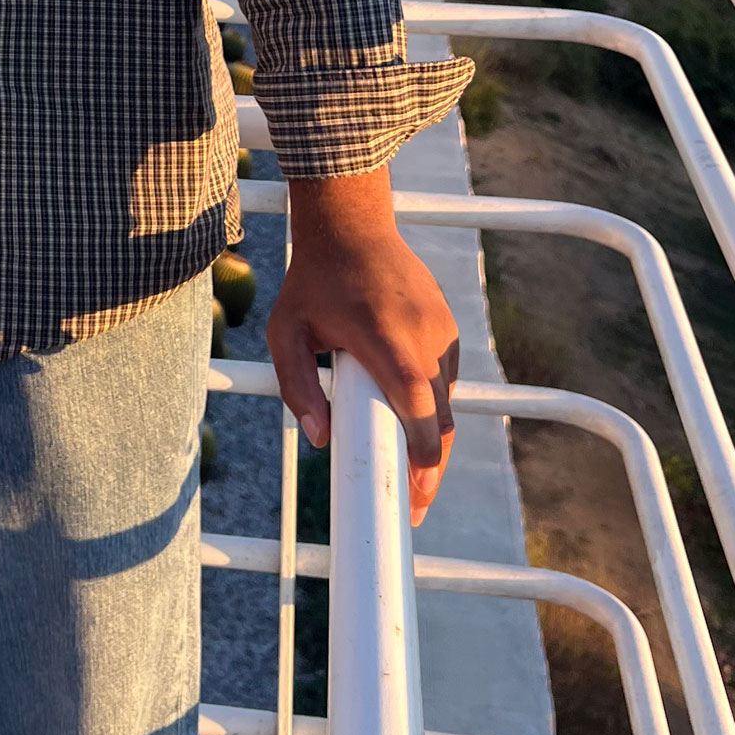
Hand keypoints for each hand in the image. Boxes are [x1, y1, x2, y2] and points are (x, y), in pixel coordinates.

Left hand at [267, 167, 459, 525]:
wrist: (352, 226)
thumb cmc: (313, 283)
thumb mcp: (286, 333)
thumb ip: (297, 388)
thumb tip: (321, 440)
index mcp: (386, 339)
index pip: (419, 410)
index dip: (424, 459)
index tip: (416, 498)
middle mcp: (424, 336)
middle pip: (442, 419)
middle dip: (430, 468)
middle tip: (412, 508)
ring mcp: (443, 330)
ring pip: (446, 400)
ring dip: (432, 435)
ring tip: (407, 470)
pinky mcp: (449, 327)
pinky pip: (444, 378)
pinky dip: (431, 402)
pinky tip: (406, 415)